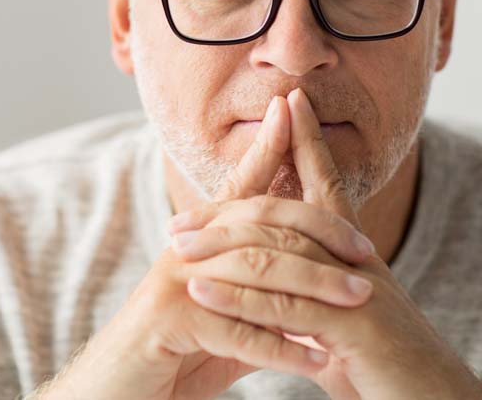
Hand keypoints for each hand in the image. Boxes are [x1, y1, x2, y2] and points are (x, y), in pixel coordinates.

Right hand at [41, 92, 373, 399]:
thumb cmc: (173, 349)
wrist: (115, 387)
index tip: (291, 108)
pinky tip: (316, 359)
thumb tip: (301, 297)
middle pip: (261, 223)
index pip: (241, 185)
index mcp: (201, 238)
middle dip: (317, 228)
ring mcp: (177, 280)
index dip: (266, 144)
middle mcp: (188, 248)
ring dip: (312, 287)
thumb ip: (256, 295)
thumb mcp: (220, 311)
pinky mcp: (168, 319)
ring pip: (256, 271)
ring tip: (358, 302)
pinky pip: (235, 329)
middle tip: (366, 248)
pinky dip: (280, 346)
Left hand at [169, 87, 481, 399]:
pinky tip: (198, 292)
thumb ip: (316, 294)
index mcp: (353, 252)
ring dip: (219, 246)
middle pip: (288, 210)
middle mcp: (354, 259)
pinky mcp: (355, 326)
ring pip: (277, 252)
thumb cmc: (387, 364)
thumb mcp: (347, 319)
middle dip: (230, 206)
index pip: (328, 180)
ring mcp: (355, 287)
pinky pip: (283, 306)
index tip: (290, 102)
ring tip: (175, 246)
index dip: (309, 138)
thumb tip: (285, 287)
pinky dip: (236, 298)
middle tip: (178, 215)